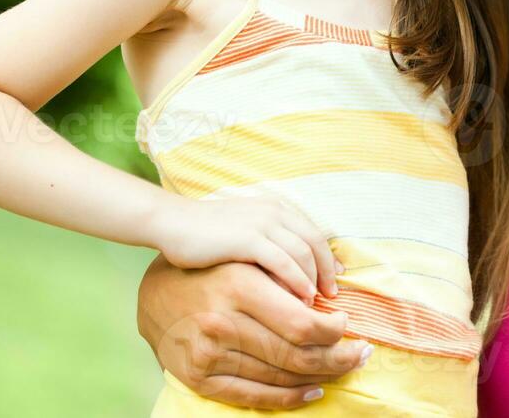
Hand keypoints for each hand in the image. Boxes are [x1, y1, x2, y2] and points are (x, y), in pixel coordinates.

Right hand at [138, 255, 371, 409]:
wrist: (153, 293)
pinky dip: (290, 397)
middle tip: (362, 352)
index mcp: (239, 286)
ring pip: (281, 377)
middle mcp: (222, 322)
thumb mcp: (245, 260)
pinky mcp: (199, 379)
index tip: (347, 322)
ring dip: (322, 376)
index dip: (334, 330)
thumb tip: (331, 301)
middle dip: (339, 357)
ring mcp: (208, 355)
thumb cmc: (210, 270)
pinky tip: (314, 389)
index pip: (302, 322)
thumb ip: (283, 278)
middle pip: (297, 354)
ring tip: (345, 368)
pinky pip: (255, 396)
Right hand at [151, 195, 339, 304]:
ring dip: (314, 278)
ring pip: (303, 252)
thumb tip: (287, 265)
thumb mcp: (243, 230)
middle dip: (327, 269)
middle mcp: (273, 212)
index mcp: (274, 208)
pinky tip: (301, 298)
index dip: (327, 255)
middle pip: (314, 241)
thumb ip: (265, 240)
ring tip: (317, 301)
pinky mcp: (248, 239)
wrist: (173, 222)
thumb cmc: (204, 232)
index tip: (335, 276)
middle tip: (333, 294)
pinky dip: (297, 280)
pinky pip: (282, 262)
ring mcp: (261, 224)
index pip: (312, 231)